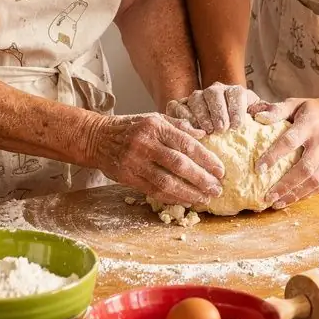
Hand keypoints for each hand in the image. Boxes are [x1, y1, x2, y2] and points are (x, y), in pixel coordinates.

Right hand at [86, 113, 224, 205]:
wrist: (98, 138)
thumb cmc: (132, 127)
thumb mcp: (155, 118)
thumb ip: (179, 126)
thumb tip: (203, 135)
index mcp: (156, 126)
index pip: (187, 144)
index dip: (206, 159)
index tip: (220, 171)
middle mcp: (146, 143)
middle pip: (179, 165)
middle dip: (201, 179)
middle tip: (217, 188)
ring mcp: (135, 161)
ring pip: (166, 182)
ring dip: (188, 193)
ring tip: (204, 199)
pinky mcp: (127, 176)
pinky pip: (153, 190)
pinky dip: (171, 197)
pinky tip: (185, 200)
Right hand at [166, 82, 259, 132]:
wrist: (219, 126)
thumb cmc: (240, 127)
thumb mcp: (255, 119)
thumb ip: (267, 114)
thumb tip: (265, 114)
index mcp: (234, 92)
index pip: (236, 94)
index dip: (237, 108)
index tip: (238, 126)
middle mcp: (214, 91)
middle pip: (214, 94)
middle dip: (218, 111)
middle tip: (222, 129)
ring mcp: (196, 97)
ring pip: (196, 99)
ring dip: (201, 115)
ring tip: (208, 132)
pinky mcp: (180, 105)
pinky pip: (178, 106)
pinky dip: (183, 117)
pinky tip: (190, 130)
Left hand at [250, 95, 318, 206]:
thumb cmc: (318, 109)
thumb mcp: (298, 103)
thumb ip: (278, 110)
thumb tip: (257, 118)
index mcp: (310, 124)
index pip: (289, 142)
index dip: (273, 156)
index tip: (258, 169)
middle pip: (304, 168)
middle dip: (285, 185)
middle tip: (267, 196)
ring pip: (314, 180)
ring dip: (294, 194)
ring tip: (276, 203)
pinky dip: (305, 194)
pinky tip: (291, 199)